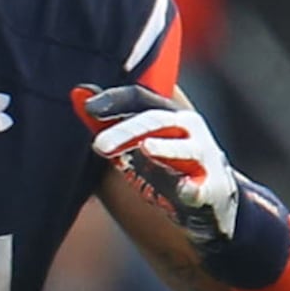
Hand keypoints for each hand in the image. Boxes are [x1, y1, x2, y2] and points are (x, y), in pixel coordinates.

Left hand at [75, 82, 237, 243]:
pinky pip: (201, 189)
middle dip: (127, 131)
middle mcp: (188, 130)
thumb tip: (77, 92)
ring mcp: (202, 159)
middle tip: (99, 145)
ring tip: (146, 148)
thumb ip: (108, 120)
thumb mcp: (137, 139)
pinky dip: (193, 189)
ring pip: (185, 150)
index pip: (140, 98)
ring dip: (166, 149)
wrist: (212, 198)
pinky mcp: (211, 189)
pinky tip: (184, 190)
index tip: (88, 106)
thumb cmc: (168, 163)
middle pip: (156, 122)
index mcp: (167, 115)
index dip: (115, 100)